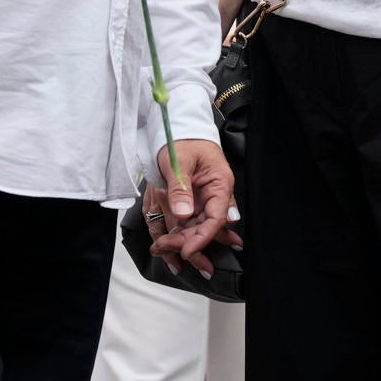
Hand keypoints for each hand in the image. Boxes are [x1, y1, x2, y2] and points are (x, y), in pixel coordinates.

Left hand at [148, 139, 237, 279]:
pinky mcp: (189, 203)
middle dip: (187, 243)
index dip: (202, 237)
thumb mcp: (179, 161)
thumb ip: (180, 188)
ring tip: (161, 250)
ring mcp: (201, 200)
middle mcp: (213, 196)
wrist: (179, 129)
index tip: (186, 251)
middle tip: (166, 251)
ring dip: (180, 241)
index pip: (216, 219)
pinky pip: (185, 223)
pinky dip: (175, 234)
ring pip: (194, 229)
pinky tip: (164, 245)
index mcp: (219, 184)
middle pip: (204, 228)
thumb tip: (183, 214)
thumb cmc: (183, 139)